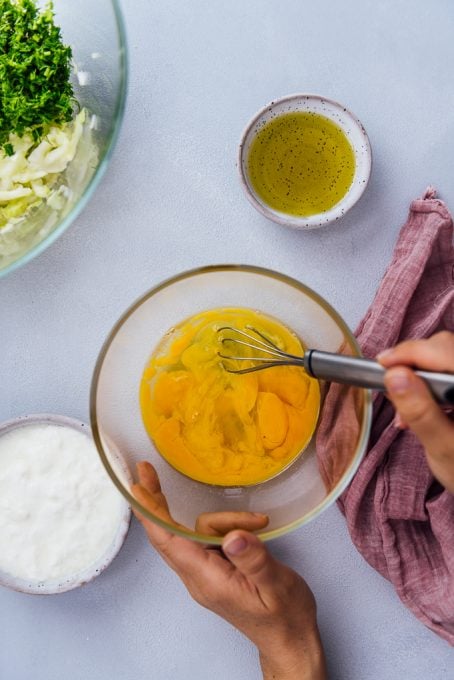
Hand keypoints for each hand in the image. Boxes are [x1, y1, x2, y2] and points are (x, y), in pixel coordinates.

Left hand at [132, 462, 325, 679]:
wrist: (289, 639)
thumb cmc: (284, 615)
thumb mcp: (277, 584)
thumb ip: (254, 560)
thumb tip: (233, 536)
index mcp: (208, 580)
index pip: (170, 543)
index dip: (152, 514)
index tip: (137, 488)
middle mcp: (199, 577)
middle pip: (168, 534)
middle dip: (157, 502)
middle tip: (146, 471)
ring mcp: (205, 573)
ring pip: (199, 532)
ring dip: (226, 520)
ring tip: (260, 522)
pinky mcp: (215, 569)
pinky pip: (209, 539)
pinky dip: (226, 526)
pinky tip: (250, 525)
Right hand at [378, 331, 453, 492]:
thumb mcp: (444, 449)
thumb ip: (420, 411)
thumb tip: (394, 375)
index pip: (444, 351)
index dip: (410, 352)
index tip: (382, 365)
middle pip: (445, 349)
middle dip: (413, 366)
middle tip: (393, 391)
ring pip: (445, 358)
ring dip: (419, 379)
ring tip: (407, 413)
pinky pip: (448, 372)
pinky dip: (431, 386)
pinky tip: (423, 410)